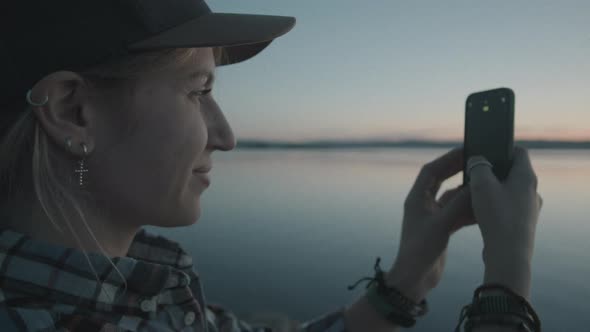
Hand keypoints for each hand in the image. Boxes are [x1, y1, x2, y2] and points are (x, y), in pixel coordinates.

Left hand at [386, 147, 475, 302]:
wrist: (415, 278)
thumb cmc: (420, 251)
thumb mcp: (441, 225)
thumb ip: (458, 205)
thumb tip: (476, 187)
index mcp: (416, 199)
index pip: (431, 171)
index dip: (446, 159)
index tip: (465, 150)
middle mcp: (423, 204)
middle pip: (441, 179)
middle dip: (458, 169)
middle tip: (478, 160)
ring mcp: (432, 216)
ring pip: (451, 196)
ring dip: (466, 190)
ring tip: (485, 181)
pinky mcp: (440, 228)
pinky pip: (456, 212)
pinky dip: (469, 208)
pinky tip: (484, 206)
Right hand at [467, 146, 542, 297]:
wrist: (508, 254)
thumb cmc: (497, 216)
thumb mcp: (481, 185)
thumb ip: (478, 166)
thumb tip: (477, 160)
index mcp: (526, 177)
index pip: (519, 151)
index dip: (502, 147)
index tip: (485, 150)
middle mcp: (532, 191)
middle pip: (512, 172)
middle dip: (492, 171)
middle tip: (473, 173)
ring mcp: (529, 209)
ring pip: (509, 191)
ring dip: (492, 190)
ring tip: (473, 195)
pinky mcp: (522, 224)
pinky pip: (507, 207)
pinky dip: (494, 205)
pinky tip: (480, 212)